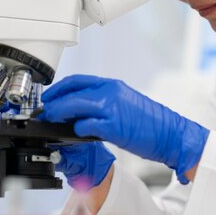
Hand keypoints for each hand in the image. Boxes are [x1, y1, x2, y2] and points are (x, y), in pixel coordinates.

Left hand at [38, 75, 209, 183]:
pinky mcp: (113, 126)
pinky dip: (76, 128)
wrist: (171, 133)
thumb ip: (104, 102)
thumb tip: (81, 110)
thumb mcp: (125, 103)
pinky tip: (74, 132)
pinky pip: (86, 124)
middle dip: (54, 101)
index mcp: (113, 86)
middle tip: (45, 109)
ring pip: (75, 105)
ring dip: (59, 113)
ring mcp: (112, 108)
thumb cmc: (151, 122)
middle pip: (73, 91)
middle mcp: (111, 92)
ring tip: (51, 120)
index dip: (59, 88)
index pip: (78, 81)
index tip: (49, 96)